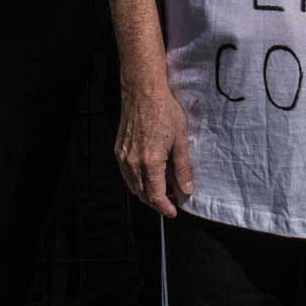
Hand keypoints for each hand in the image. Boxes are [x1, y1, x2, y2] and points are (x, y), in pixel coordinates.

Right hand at [116, 86, 193, 217]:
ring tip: (163, 188)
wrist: (143, 93)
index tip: (173, 212)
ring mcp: (124, 158)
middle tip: (172, 199)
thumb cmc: (164, 111)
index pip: (156, 196)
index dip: (165, 207)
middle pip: (143, 194)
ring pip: (133, 186)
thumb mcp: (180, 139)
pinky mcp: (119, 151)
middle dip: (157, 202)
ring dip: (146, 193)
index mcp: (151, 162)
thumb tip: (187, 189)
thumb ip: (182, 168)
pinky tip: (148, 176)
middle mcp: (133, 163)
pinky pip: (126, 175)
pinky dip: (137, 181)